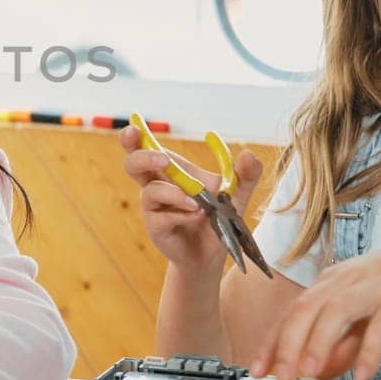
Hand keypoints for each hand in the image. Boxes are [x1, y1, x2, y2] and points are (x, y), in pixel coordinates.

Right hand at [118, 126, 262, 274]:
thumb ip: (245, 174)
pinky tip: (197, 217)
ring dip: (173, 193)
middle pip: (133, 163)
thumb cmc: (219, 218)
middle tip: (164, 159)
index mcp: (171, 170)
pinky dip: (182, 214)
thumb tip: (247, 154)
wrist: (214, 253)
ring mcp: (155, 207)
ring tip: (196, 203)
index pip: (146, 147)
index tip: (134, 125)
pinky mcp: (156, 227)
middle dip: (143, 156)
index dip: (134, 136)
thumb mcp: (237, 194)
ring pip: (149, 190)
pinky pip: (162, 216)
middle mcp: (157, 185)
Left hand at [249, 230, 380, 379]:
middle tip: (278, 377)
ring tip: (308, 373)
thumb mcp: (363, 310)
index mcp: (330, 283)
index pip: (291, 314)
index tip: (256, 369)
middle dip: (287, 345)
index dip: (271, 342)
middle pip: (305, 310)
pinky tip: (361, 373)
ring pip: (335, 312)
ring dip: (318, 344)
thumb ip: (342, 339)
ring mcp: (372, 286)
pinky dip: (369, 350)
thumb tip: (321, 370)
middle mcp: (344, 281)